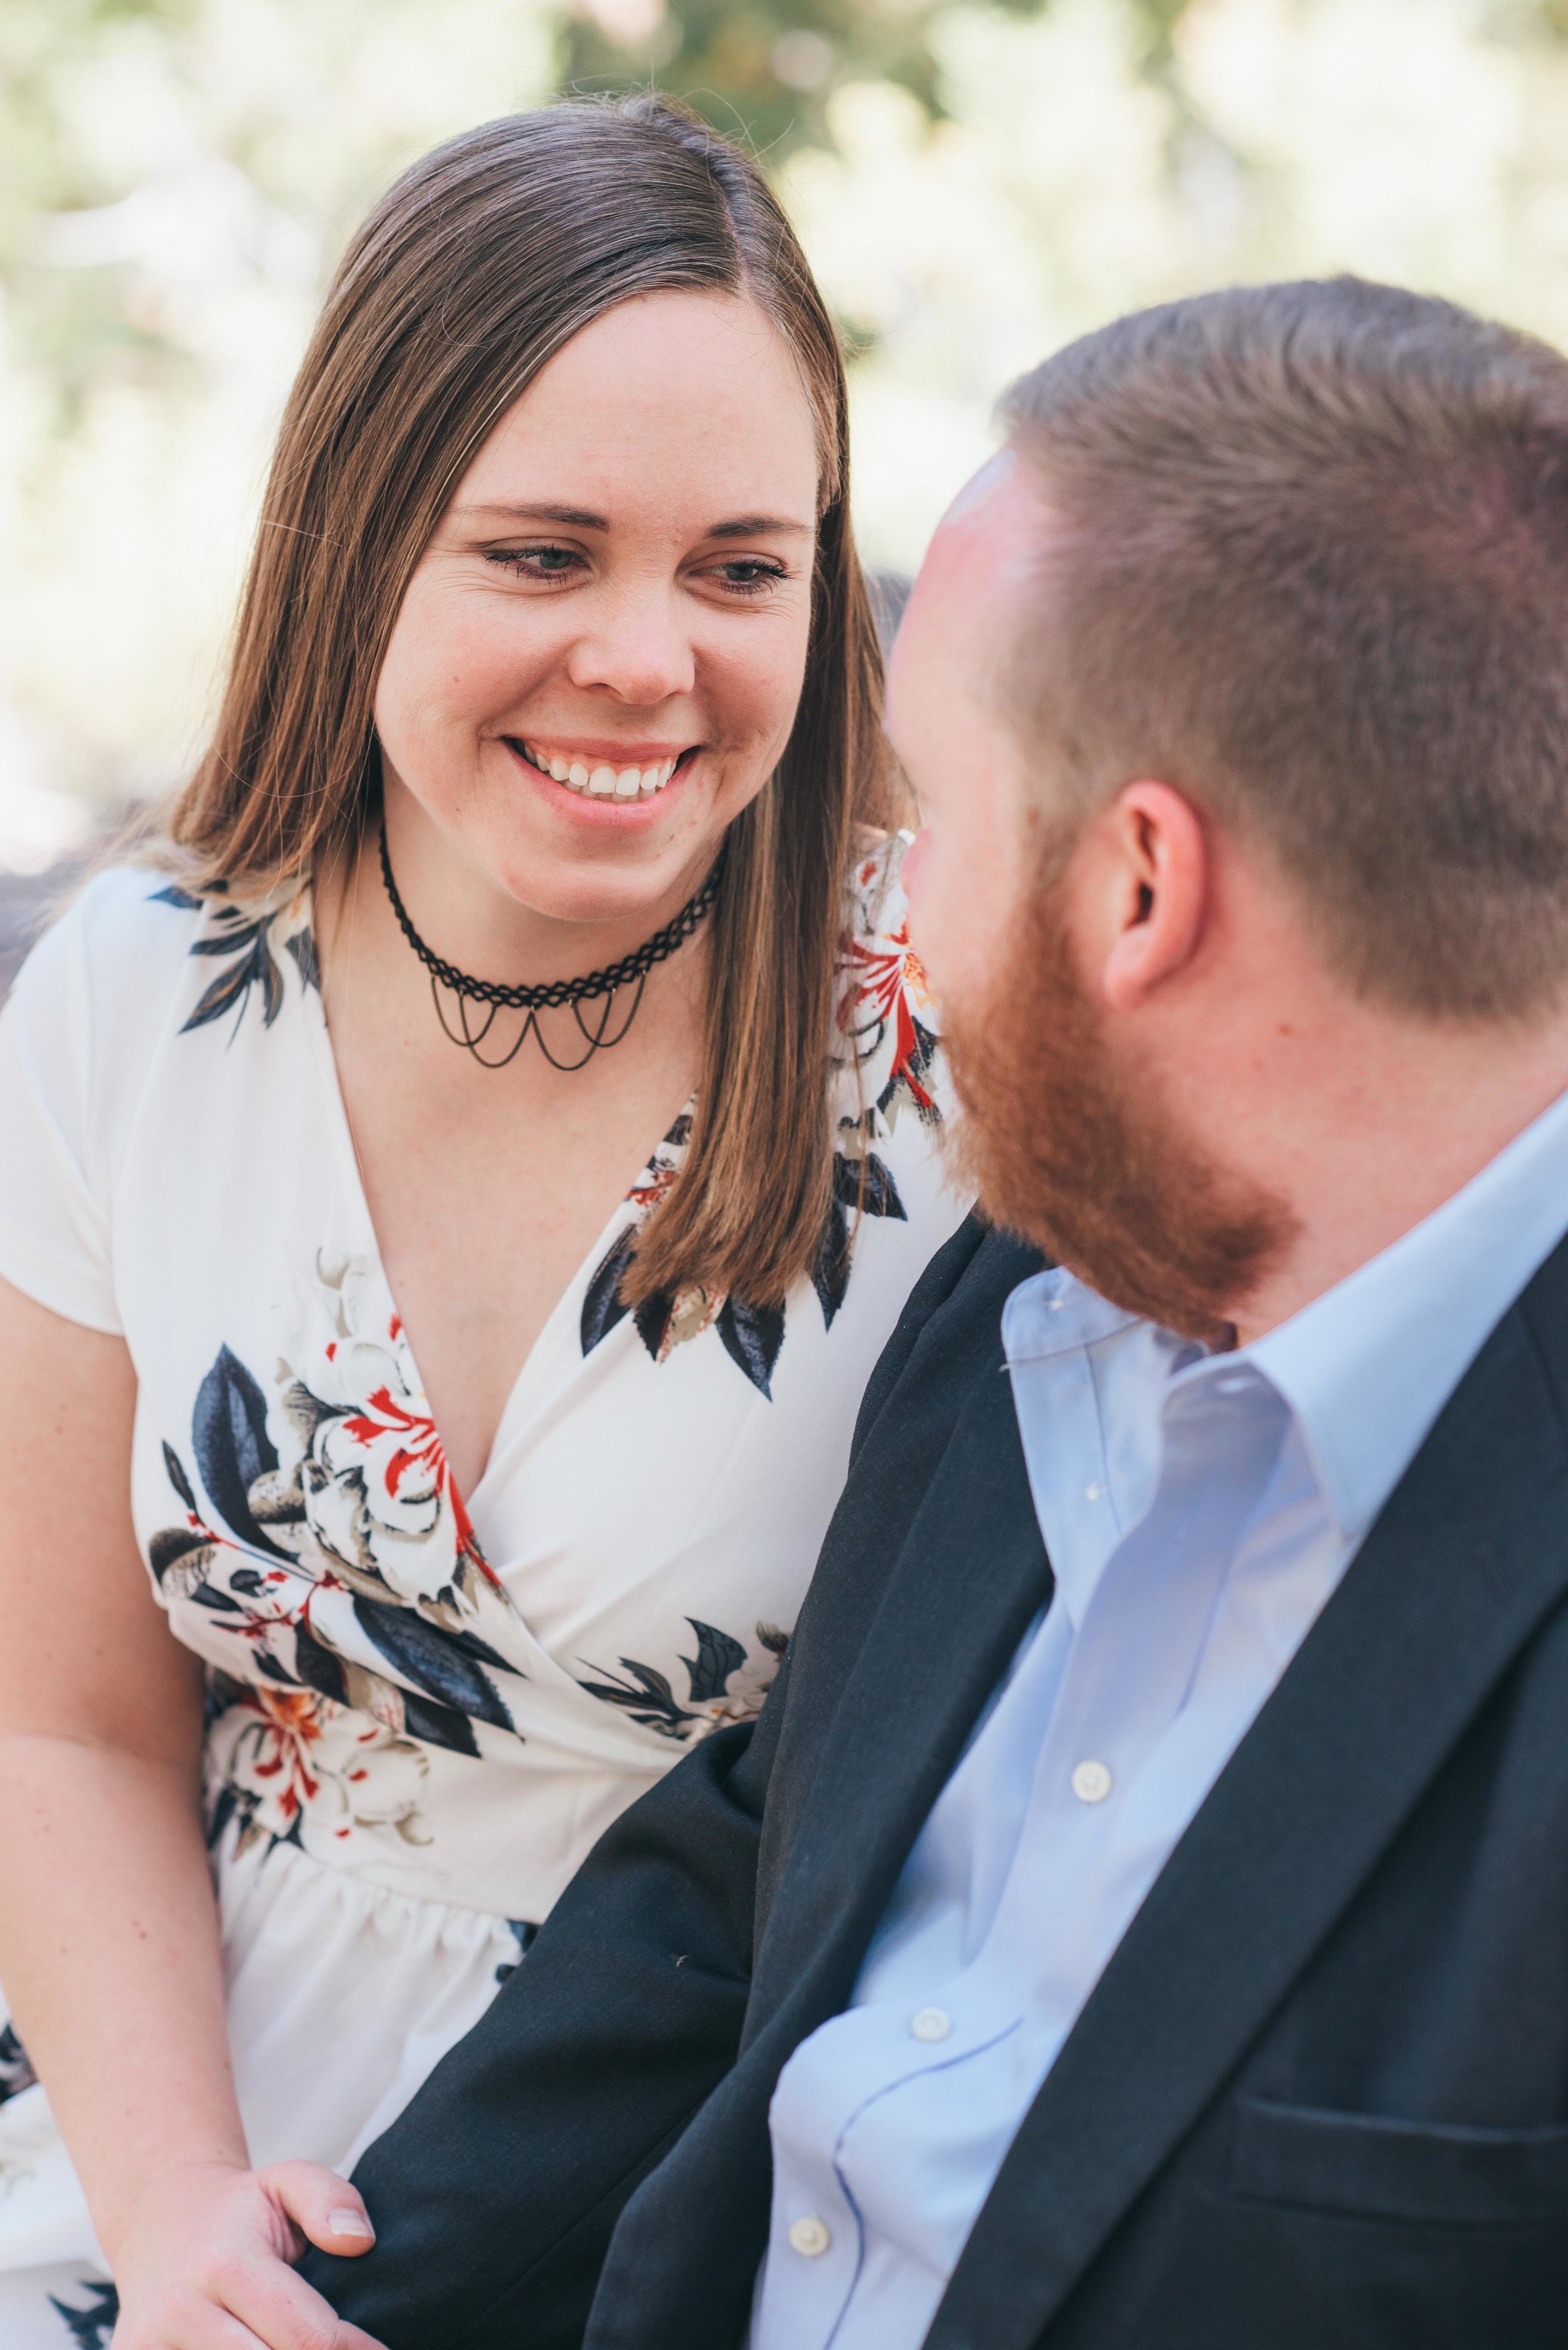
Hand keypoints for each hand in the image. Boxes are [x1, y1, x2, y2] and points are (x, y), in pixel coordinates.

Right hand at [105, 2157, 386, 2349]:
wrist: (157, 2218)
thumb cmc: (238, 2209)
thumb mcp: (287, 2180)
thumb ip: (330, 2199)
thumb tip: (360, 2241)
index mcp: (227, 2263)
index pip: (305, 2335)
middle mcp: (184, 2310)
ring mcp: (152, 2345)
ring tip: (303, 2348)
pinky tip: (260, 2348)